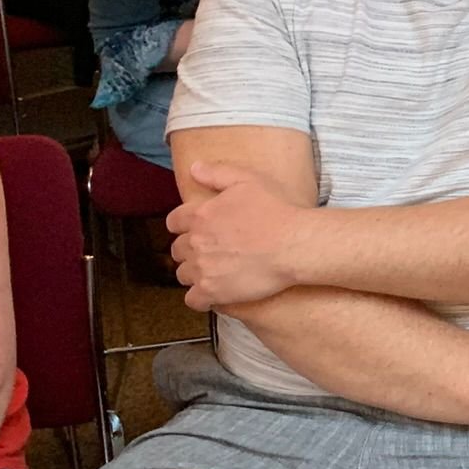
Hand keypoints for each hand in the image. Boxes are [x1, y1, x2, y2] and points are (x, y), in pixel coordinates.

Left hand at [166, 159, 313, 308]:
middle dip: (189, 249)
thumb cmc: (276, 211)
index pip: (174, 222)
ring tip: (213, 272)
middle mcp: (196, 242)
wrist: (293, 244)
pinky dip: (201, 298)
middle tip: (209, 250)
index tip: (195, 228)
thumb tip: (194, 168)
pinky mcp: (212, 291)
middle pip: (177, 250)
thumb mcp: (248, 180)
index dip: (183, 225)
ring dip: (194, 273)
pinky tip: (214, 293)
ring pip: (183, 274)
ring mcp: (202, 269)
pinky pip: (193, 300)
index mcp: (200, 214)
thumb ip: (217, 173)